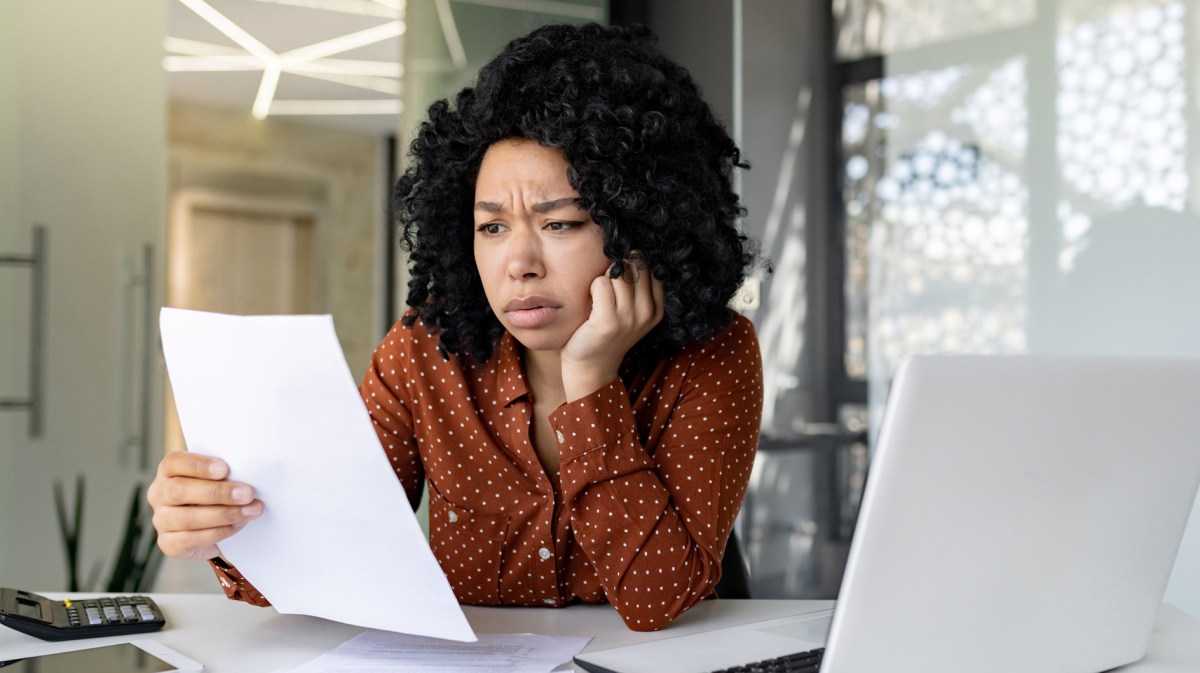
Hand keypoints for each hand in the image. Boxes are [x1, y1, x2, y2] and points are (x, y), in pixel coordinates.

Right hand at [147, 452, 262, 560]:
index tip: (224, 469)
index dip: (198, 465)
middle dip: (217, 492)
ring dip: (224, 514)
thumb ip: (226, 474)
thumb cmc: (219, 494)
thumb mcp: (220, 479)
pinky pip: (190, 540)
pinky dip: (218, 532)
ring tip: (250, 511)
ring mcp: (161, 520)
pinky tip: (238, 525)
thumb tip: (249, 473)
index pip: (174, 462)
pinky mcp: (168, 544)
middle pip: (179, 490)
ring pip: (186, 518)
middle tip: (247, 493)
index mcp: (169, 471)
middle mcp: (159, 494)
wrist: (218, 530)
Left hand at [561, 252, 663, 400]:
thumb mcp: (630, 311)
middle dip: (618, 267)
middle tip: (607, 287)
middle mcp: (647, 312)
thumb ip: (637, 286)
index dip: (634, 261)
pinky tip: (591, 303)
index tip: (621, 273)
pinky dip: (592, 287)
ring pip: (617, 272)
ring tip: (599, 297)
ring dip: (603, 278)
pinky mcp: (608, 321)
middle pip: (635, 265)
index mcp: (657, 308)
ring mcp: (629, 318)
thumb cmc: (605, 332)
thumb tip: (633, 248)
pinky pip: (601, 283)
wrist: (590, 366)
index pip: (651, 266)